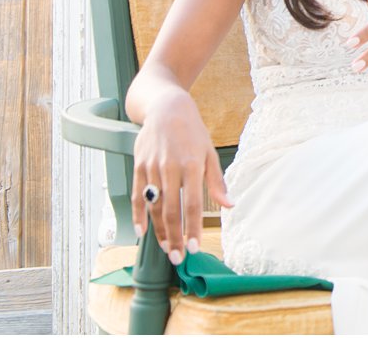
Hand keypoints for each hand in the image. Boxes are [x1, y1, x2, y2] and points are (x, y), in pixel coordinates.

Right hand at [131, 91, 232, 263]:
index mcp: (192, 165)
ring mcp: (152, 167)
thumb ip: (216, 182)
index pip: (192, 204)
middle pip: (170, 210)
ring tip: (165, 247)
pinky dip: (138, 215)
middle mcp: (170, 168)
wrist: (166, 109)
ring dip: (158, 230)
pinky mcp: (138, 166)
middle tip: (176, 258)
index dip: (192, 228)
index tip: (193, 248)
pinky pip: (137, 195)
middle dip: (173, 237)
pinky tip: (141, 232)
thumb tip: (230, 205)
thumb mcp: (210, 153)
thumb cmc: (192, 132)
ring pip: (153, 206)